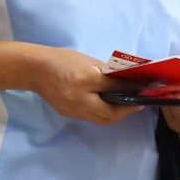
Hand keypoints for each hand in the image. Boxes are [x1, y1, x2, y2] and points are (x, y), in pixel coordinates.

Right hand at [28, 46, 143, 124]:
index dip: (131, 89)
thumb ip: (107, 73)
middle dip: (127, 110)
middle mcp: (79, 98)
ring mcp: (73, 109)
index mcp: (85, 80)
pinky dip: (104, 115)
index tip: (143, 90)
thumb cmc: (63, 60)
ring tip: (128, 107)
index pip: (114, 88)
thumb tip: (127, 81)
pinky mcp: (69, 114)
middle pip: (110, 112)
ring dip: (117, 115)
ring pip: (102, 119)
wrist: (35, 69)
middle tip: (139, 104)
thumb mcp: (88, 61)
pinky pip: (91, 118)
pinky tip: (111, 108)